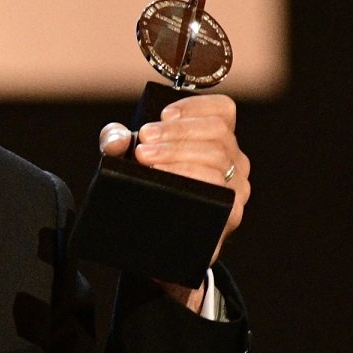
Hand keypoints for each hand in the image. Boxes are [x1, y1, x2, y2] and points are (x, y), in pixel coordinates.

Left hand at [99, 95, 250, 306]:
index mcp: (216, 142)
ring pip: (217, 161)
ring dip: (178, 156)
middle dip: (176, 135)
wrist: (151, 245)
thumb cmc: (147, 193)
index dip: (195, 107)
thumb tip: (117, 138)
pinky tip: (165, 180)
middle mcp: (233, 163)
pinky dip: (190, 180)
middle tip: (143, 144)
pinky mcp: (230, 216)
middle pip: (217, 134)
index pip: (222, 110)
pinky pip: (218, 193)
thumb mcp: (128, 162)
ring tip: (146, 160)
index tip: (163, 115)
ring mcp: (235, 190)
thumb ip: (117, 142)